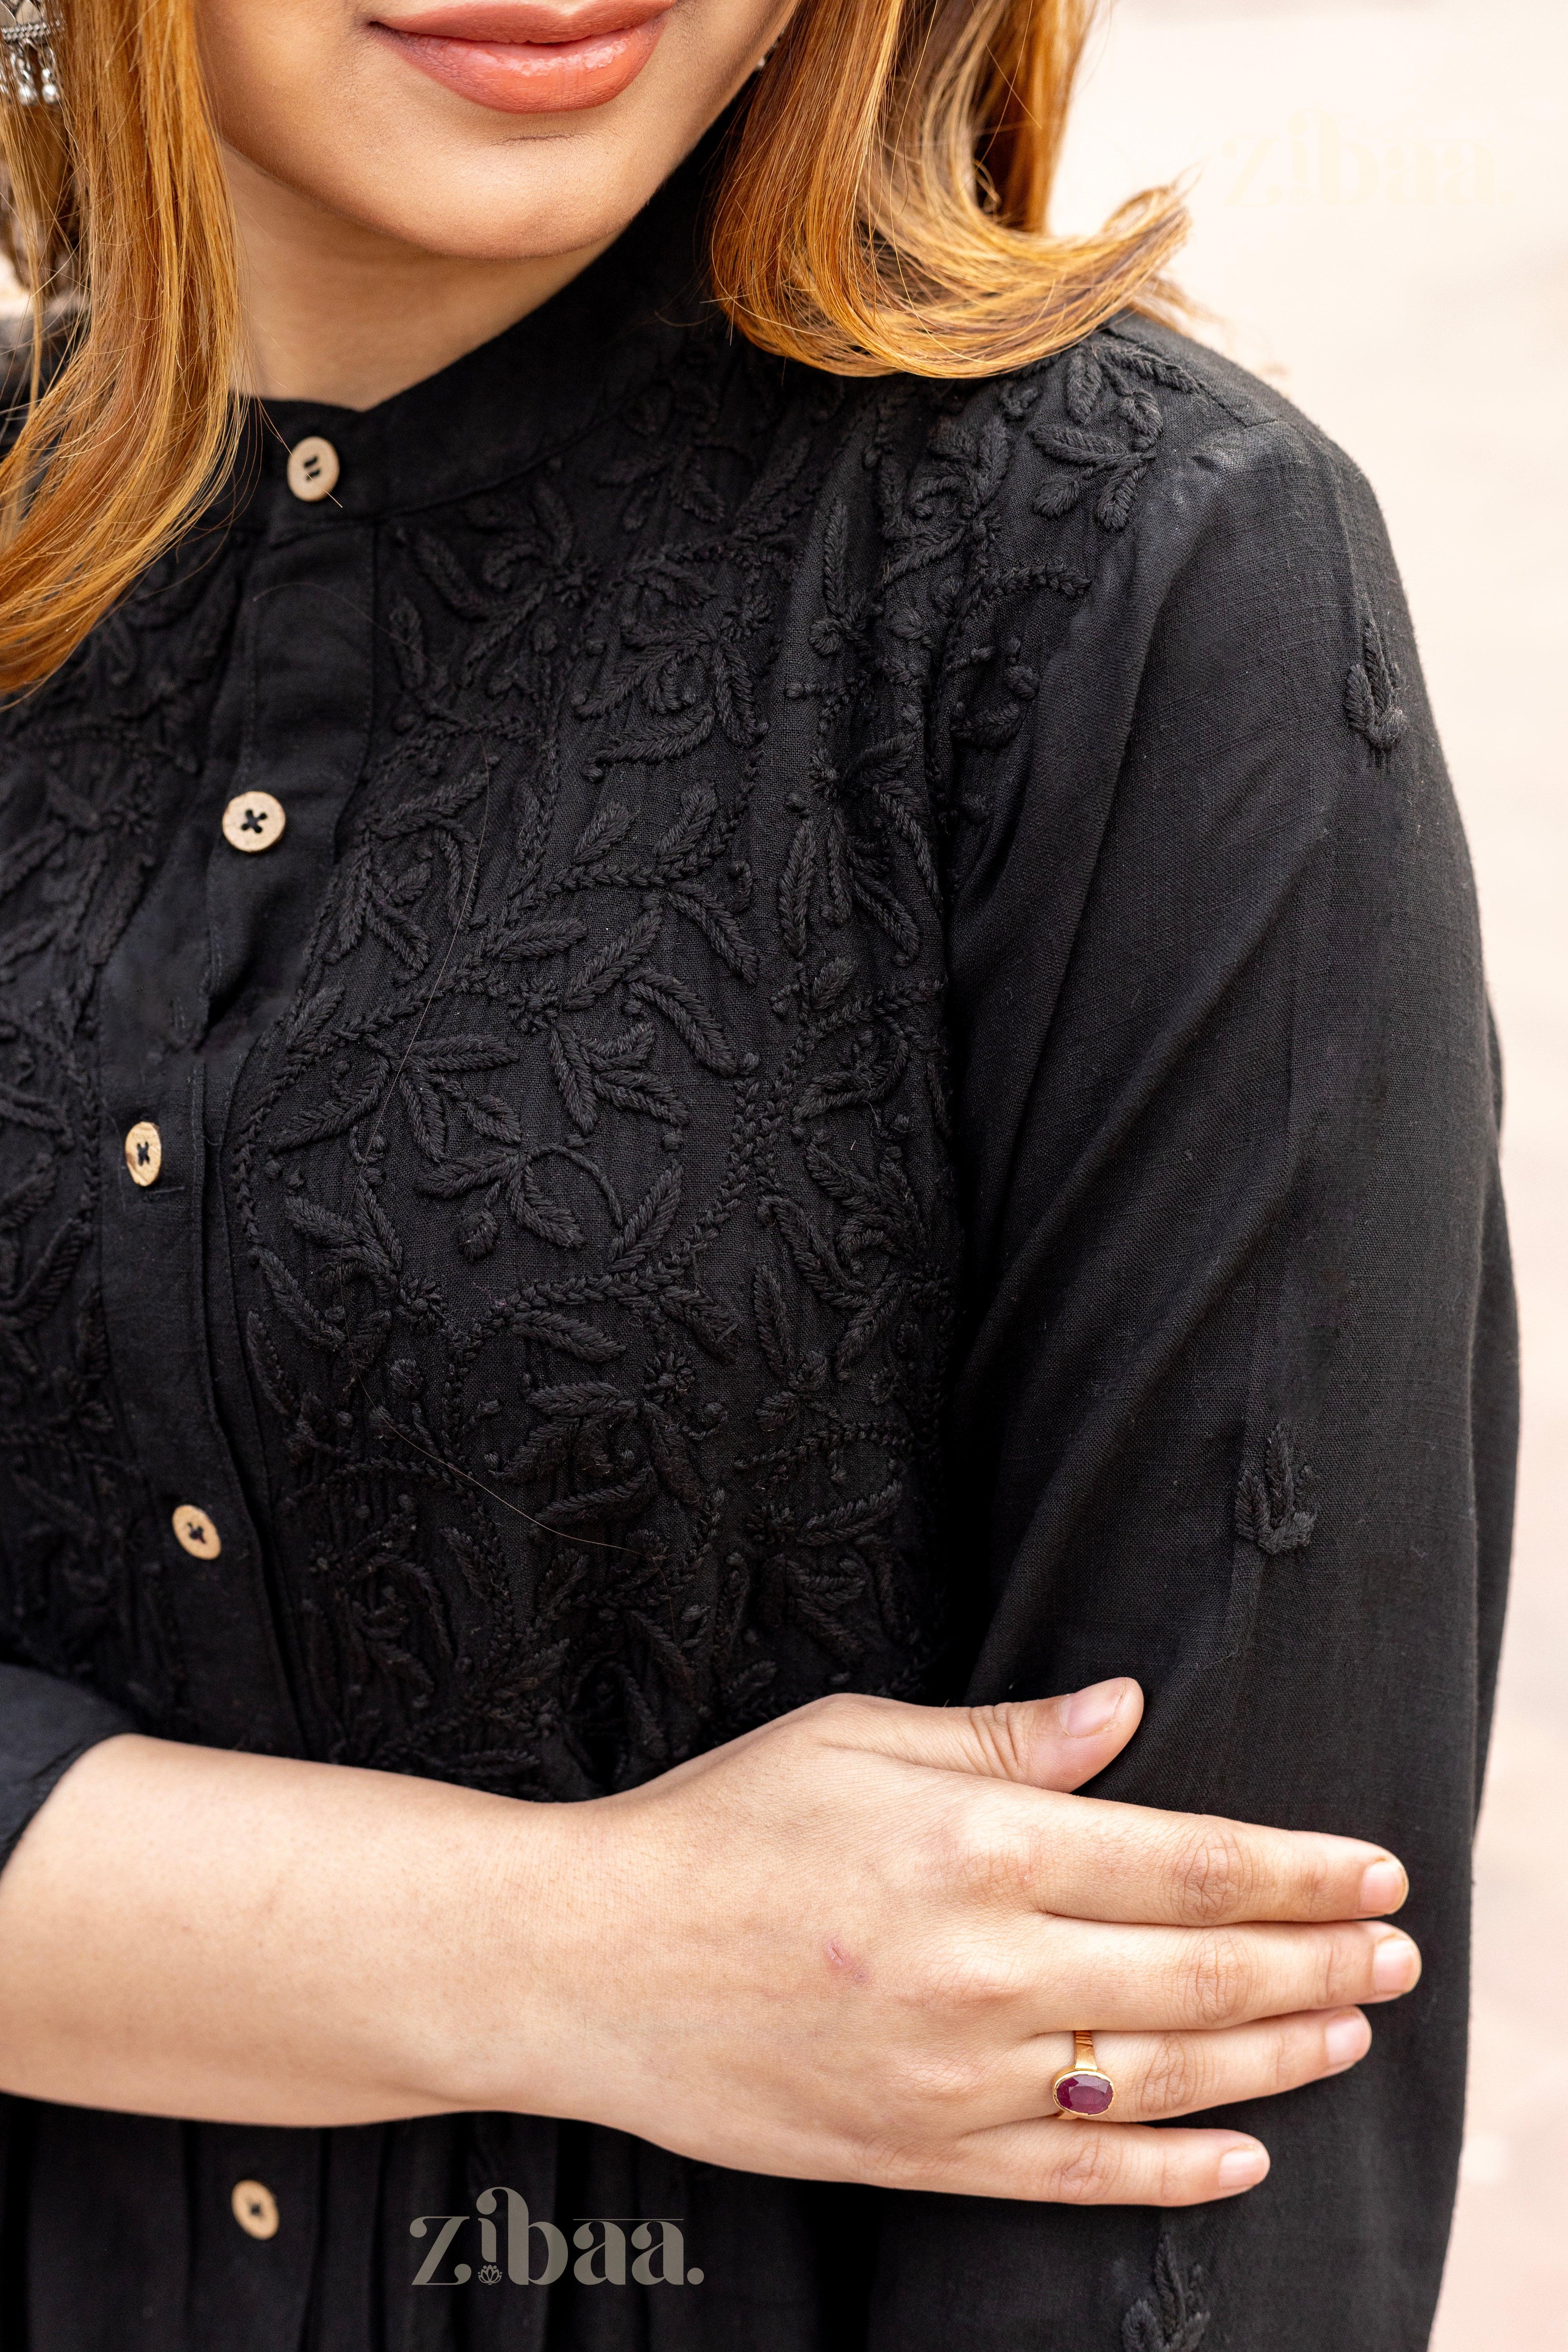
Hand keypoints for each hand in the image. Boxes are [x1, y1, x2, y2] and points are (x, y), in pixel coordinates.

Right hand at [502, 1680, 1415, 2206]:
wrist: (588, 1959)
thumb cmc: (721, 1824)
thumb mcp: (855, 1738)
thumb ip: (1006, 1739)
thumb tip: (1126, 1713)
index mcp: (973, 1845)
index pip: (1182, 1864)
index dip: (1294, 1869)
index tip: (1373, 1868)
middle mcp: (981, 1967)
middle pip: (1196, 1974)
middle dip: (1317, 1961)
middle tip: (1398, 1953)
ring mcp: (952, 2075)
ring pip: (1157, 2076)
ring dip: (1274, 2057)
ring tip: (1350, 2031)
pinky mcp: (916, 2153)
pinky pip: (1075, 2176)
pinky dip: (1171, 2170)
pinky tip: (1242, 2156)